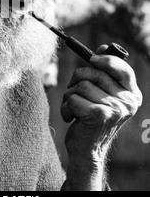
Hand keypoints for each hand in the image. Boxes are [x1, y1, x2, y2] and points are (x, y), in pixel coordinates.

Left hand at [61, 45, 141, 189]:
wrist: (87, 150)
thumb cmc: (91, 118)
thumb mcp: (101, 94)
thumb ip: (104, 72)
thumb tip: (102, 47)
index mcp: (132, 94)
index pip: (123, 69)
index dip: (106, 60)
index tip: (92, 59)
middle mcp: (128, 102)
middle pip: (94, 73)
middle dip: (77, 81)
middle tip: (75, 93)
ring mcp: (115, 109)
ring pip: (81, 85)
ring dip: (69, 96)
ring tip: (74, 109)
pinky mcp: (100, 116)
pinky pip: (73, 99)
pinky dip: (65, 108)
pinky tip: (70, 118)